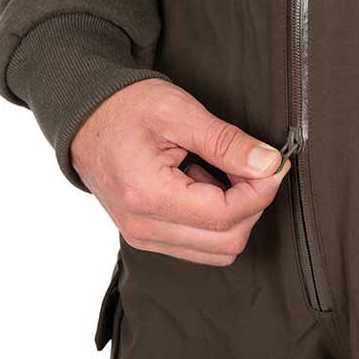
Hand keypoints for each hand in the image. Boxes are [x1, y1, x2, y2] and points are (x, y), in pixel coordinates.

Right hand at [71, 79, 289, 265]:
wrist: (85, 117)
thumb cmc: (126, 108)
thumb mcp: (179, 112)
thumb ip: (227, 142)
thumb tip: (269, 164)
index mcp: (148, 195)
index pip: (225, 216)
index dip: (261, 191)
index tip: (274, 164)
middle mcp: (143, 227)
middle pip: (227, 241)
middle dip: (252, 204)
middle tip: (253, 166)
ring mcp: (143, 237)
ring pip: (217, 250)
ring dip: (234, 214)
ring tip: (220, 173)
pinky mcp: (147, 236)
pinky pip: (199, 246)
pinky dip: (215, 221)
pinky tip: (204, 185)